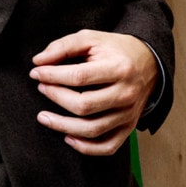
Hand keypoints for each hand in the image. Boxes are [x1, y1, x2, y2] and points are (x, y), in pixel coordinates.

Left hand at [29, 29, 157, 155]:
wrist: (149, 63)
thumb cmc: (115, 50)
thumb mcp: (91, 39)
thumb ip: (63, 46)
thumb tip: (39, 62)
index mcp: (118, 68)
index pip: (79, 76)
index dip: (52, 76)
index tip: (36, 72)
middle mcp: (126, 93)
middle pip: (84, 105)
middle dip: (56, 98)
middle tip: (41, 88)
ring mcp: (128, 114)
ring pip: (92, 129)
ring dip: (62, 126)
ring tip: (44, 116)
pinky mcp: (129, 127)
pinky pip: (107, 146)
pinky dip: (85, 147)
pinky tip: (68, 137)